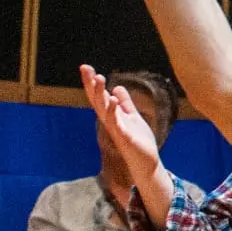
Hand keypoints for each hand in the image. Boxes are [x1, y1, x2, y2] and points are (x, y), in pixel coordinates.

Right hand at [82, 65, 162, 190]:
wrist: (147, 162)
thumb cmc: (139, 141)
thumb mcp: (132, 117)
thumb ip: (126, 103)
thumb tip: (116, 88)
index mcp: (112, 115)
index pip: (99, 97)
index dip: (92, 83)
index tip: (85, 67)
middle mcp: (111, 121)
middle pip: (98, 101)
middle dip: (92, 85)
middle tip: (86, 68)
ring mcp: (116, 130)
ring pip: (104, 110)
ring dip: (101, 94)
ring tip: (99, 78)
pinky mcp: (125, 138)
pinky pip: (117, 123)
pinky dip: (114, 112)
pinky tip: (114, 101)